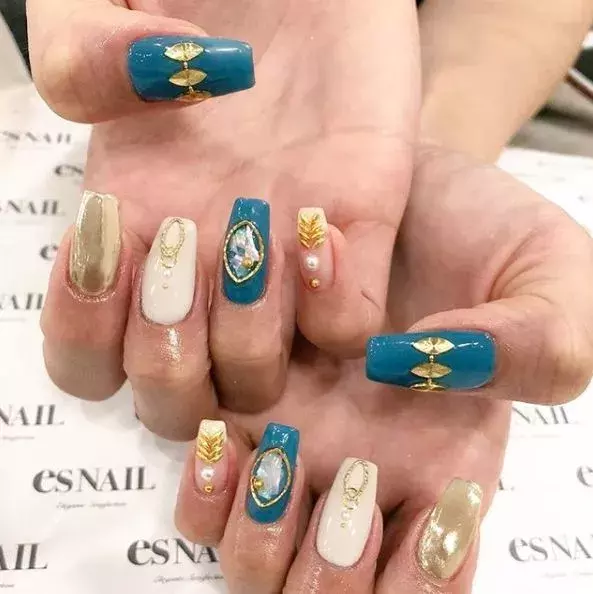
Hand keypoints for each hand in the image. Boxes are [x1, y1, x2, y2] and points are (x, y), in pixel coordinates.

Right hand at [29, 0, 418, 394]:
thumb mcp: (104, 7)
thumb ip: (80, 61)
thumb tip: (149, 98)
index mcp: (130, 234)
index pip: (88, 358)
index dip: (86, 336)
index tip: (113, 242)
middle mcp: (204, 273)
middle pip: (171, 398)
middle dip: (170, 358)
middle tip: (183, 253)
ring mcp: (283, 269)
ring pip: (258, 384)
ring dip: (249, 336)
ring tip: (257, 228)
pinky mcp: (361, 239)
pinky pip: (348, 330)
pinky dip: (333, 304)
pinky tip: (319, 226)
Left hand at [173, 144, 592, 591]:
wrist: (402, 180)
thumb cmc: (479, 224)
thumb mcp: (549, 272)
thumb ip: (534, 342)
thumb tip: (425, 365)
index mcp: (446, 463)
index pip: (427, 579)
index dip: (414, 586)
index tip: (409, 521)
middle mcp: (363, 467)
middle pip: (322, 588)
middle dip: (325, 572)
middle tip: (347, 480)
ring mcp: (292, 440)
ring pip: (251, 552)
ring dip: (255, 527)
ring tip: (275, 448)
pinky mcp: (232, 400)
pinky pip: (202, 485)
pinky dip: (204, 486)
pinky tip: (218, 436)